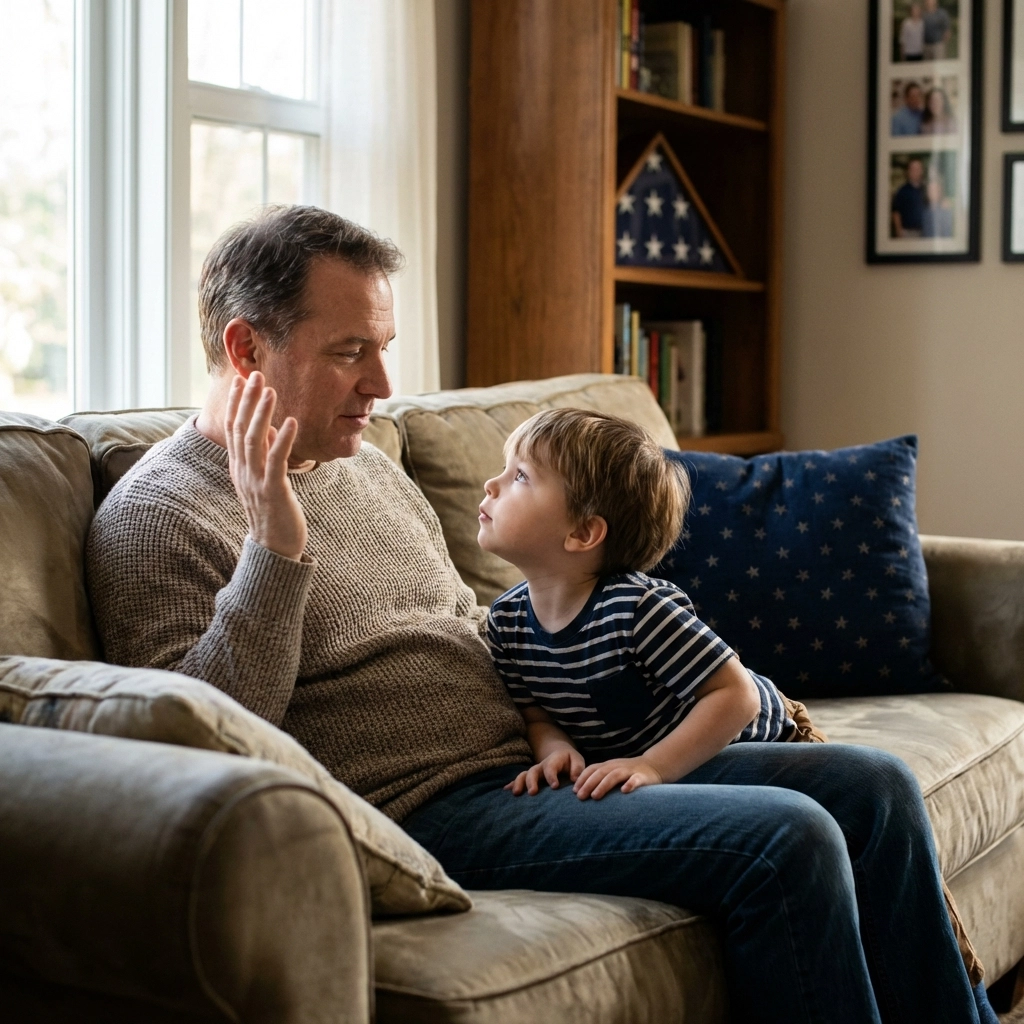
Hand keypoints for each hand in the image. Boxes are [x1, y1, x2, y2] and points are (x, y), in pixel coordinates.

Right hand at [224, 372, 307, 560]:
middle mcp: (243, 471)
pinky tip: (290, 422)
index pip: (233, 429)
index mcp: (239, 467)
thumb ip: (266, 453)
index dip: (237, 404)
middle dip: (247, 401)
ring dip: (262, 414)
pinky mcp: (273, 491)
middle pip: (240, 429)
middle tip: (255, 375)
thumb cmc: (274, 512)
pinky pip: (276, 461)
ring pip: (254, 441)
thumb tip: (272, 428)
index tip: (242, 380)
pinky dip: (282, 440)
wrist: (275, 548)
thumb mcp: (266, 478)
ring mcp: (255, 481)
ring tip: (271, 391)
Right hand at [505, 747, 584, 795]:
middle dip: (532, 781)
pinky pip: (519, 779)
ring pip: (524, 775)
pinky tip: (506, 790)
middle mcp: (541, 766)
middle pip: (533, 771)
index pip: (551, 767)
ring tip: (516, 793)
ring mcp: (534, 772)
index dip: (551, 776)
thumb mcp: (577, 760)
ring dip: (519, 783)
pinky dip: (512, 784)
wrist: (560, 755)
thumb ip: (577, 769)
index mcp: (554, 760)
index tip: (554, 786)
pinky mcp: (530, 777)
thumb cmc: (570, 761)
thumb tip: (574, 780)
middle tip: (533, 792)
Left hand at [572, 757, 662, 799]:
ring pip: (614, 775)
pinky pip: (636, 779)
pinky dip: (630, 784)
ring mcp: (630, 771)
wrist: (654, 766)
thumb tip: (582, 792)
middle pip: (600, 772)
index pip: (592, 769)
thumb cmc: (629, 773)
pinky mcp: (642, 777)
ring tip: (595, 796)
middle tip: (580, 797)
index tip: (574, 791)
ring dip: (603, 785)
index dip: (582, 779)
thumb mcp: (613, 772)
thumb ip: (600, 779)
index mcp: (609, 765)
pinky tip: (624, 791)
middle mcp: (617, 766)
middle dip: (589, 784)